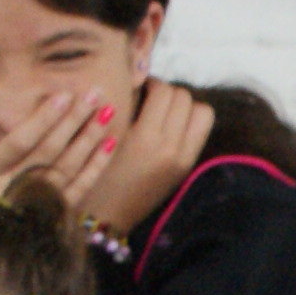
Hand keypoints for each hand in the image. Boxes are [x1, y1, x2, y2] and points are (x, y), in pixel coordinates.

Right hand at [0, 89, 100, 205]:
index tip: (64, 96)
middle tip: (94, 94)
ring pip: (68, 168)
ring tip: (108, 112)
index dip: (43, 119)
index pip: (19, 142)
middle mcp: (11, 191)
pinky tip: (109, 144)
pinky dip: (96, 166)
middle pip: (49, 151)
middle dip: (73, 121)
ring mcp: (35, 205)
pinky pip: (80, 189)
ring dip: (90, 139)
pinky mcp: (53, 216)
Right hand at [60, 79, 214, 243]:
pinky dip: (189, 122)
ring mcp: (183, 159)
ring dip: (184, 106)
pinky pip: (200, 131)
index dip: (151, 83)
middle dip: (168, 92)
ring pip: (202, 112)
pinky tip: (168, 128)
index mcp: (146, 139)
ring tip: (163, 111)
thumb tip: (137, 78)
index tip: (139, 88)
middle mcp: (171, 149)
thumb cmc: (93, 172)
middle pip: (185, 97)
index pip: (164, 91)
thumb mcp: (103, 137)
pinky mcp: (187, 167)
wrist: (106, 216)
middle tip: (151, 98)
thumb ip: (121, 106)